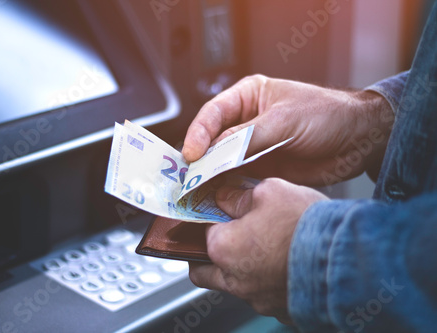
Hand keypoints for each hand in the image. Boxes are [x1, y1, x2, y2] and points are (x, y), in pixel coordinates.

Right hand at [182, 75, 392, 185]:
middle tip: (187, 178)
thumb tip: (216, 152)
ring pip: (221, 162)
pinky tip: (217, 197)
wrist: (359, 140)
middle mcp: (244, 122)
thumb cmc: (327, 114)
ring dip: (209, 176)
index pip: (213, 114)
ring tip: (196, 191)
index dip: (198, 134)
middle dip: (199, 158)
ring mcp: (251, 147)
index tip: (191, 154)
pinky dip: (226, 189)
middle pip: (211, 140)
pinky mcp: (261, 169)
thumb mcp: (285, 120)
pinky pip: (237, 178)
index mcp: (247, 97)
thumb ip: (249, 136)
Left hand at [188, 178, 328, 322]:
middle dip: (212, 255)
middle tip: (229, 239)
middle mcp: (235, 280)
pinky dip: (269, 282)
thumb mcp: (270, 191)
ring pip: (237, 285)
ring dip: (244, 269)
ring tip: (269, 248)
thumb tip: (226, 196)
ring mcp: (258, 300)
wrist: (348, 258)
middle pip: (206, 271)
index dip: (215, 219)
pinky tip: (287, 265)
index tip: (226, 212)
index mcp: (223, 248)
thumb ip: (240, 195)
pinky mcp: (281, 311)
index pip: (203, 232)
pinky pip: (265, 296)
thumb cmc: (306, 225)